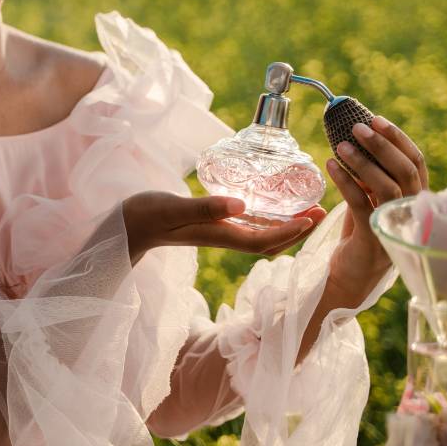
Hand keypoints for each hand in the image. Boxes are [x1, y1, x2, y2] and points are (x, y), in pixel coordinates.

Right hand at [122, 191, 325, 261]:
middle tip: (322, 211)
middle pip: (270, 241)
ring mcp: (216, 232)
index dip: (292, 232)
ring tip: (305, 208)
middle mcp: (222, 236)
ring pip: (261, 234)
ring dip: (286, 225)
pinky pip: (247, 225)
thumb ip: (205, 207)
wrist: (125, 226)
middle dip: (298, 231)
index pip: (264, 240)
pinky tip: (270, 204)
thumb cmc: (146, 215)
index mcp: (219, 235)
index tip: (314, 218)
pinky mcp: (210, 224)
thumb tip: (241, 206)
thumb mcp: (175, 208)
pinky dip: (266, 218)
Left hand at [324, 115, 428, 301]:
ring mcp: (395, 227)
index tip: (377, 119)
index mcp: (415, 200)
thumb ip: (372, 178)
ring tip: (341, 144)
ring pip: (387, 187)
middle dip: (383, 145)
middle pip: (406, 172)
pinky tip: (331, 165)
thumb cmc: (361, 235)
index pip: (417, 163)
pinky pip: (361, 204)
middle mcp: (412, 213)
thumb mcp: (370, 201)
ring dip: (364, 162)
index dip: (399, 140)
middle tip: (358, 126)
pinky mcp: (374, 239)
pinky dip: (346, 182)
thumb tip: (358, 141)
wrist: (350, 278)